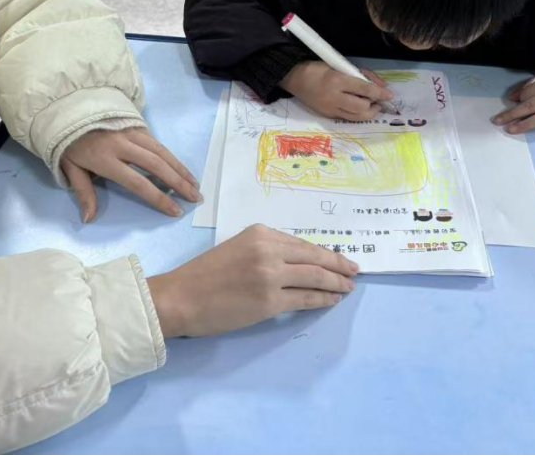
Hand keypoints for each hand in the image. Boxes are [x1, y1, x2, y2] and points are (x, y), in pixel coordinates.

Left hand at [61, 128, 198, 221]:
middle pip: (157, 165)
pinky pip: (157, 142)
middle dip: (179, 183)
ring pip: (162, 151)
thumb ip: (83, 192)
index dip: (158, 197)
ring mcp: (131, 132)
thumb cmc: (69, 144)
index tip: (175, 211)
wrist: (69, 109)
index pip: (138, 182)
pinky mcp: (136, 124)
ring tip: (195, 184)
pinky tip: (181, 168)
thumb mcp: (69, 168)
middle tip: (196, 198)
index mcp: (106, 159)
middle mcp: (123, 144)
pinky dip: (171, 156)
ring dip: (180, 168)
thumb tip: (88, 218)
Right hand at [146, 225, 358, 337]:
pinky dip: (323, 299)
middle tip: (354, 271)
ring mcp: (270, 275)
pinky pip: (305, 298)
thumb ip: (264, 250)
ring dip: (335, 283)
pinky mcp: (269, 300)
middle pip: (314, 257)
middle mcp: (268, 249)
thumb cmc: (204, 276)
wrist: (181, 297)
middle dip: (338, 265)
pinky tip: (332, 300)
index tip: (339, 258)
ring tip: (347, 287)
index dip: (324, 252)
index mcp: (260, 233)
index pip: (301, 243)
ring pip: (315, 277)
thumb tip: (296, 262)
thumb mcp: (236, 248)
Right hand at [280, 61, 392, 120]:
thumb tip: (380, 85)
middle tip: (378, 101)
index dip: (379, 93)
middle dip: (374, 106)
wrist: (295, 79)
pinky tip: (359, 109)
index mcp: (338, 81)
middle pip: (362, 108)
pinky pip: (347, 118)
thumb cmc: (319, 68)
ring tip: (372, 107)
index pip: (364, 89)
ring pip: (356, 117)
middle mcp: (334, 97)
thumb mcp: (340, 65)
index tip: (389, 95)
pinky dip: (357, 115)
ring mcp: (330, 109)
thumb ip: (361, 74)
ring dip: (368, 113)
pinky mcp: (327, 115)